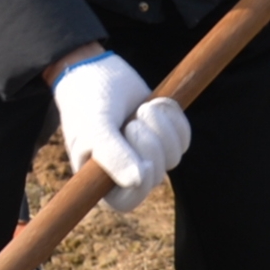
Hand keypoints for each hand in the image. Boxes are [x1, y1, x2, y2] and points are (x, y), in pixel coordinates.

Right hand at [50, 49, 186, 213]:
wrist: (95, 68)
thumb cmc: (86, 101)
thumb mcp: (94, 127)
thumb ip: (112, 155)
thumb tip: (138, 181)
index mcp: (99, 177)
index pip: (127, 201)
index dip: (139, 184)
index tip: (142, 160)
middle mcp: (124, 171)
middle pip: (155, 177)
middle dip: (150, 145)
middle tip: (134, 121)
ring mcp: (146, 154)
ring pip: (173, 157)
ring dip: (163, 128)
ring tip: (143, 108)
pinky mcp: (164, 137)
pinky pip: (184, 138)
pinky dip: (174, 118)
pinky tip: (156, 102)